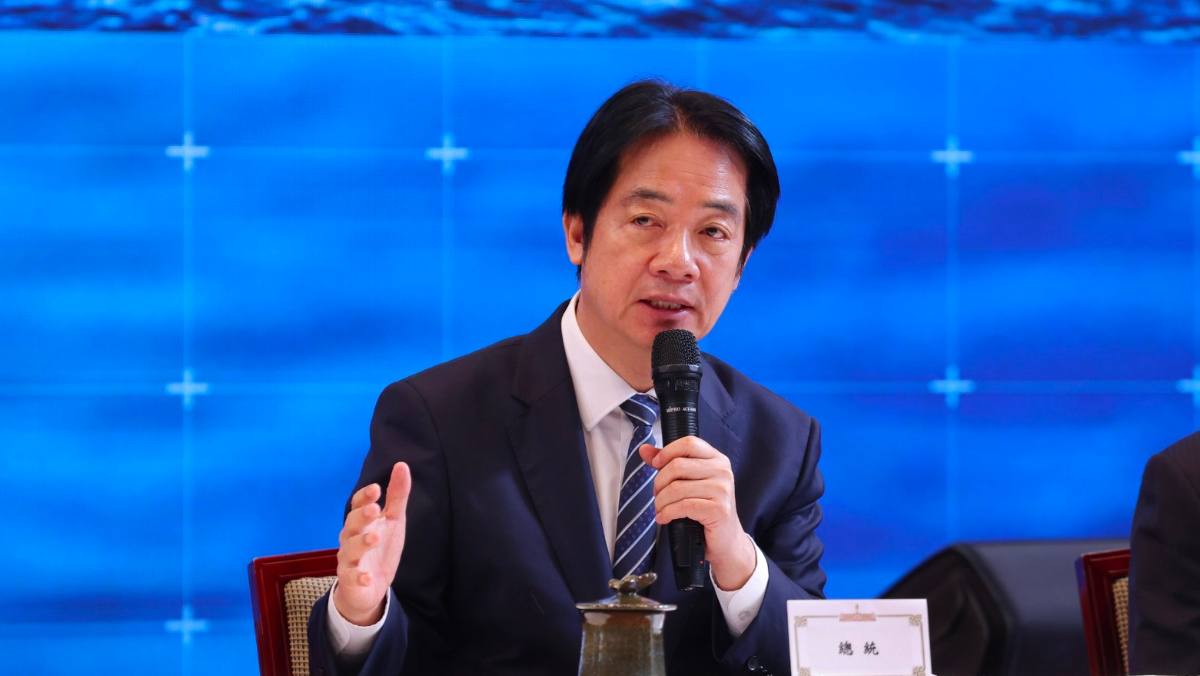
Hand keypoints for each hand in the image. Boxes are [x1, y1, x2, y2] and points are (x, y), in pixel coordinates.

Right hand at [332, 462, 410, 625]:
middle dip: (361, 516)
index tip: (376, 488)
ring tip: (375, 538)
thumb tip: (402, 465)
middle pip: (351, 524)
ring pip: (350, 549)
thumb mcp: (393, 520)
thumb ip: (397, 496)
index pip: (357, 505)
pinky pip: (352, 577)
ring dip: (361, 543)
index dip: (365, 497)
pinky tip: (367, 576)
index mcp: (360, 522)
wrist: (370, 587)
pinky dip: (359, 577)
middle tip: (374, 509)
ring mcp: (349, 559)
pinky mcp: (351, 580)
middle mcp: (350, 538)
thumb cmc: (380, 548)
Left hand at [639, 438, 754, 590]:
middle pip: (678, 465)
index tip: (655, 465)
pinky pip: (683, 506)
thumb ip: (668, 463)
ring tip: (660, 509)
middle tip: (657, 495)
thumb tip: (644, 449)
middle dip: (659, 482)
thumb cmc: (706, 509)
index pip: (689, 443)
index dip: (667, 452)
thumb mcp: (689, 482)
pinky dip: (667, 513)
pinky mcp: (719, 509)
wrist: (726, 540)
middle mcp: (723, 471)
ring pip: (677, 488)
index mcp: (717, 459)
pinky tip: (663, 518)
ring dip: (661, 501)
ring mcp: (723, 490)